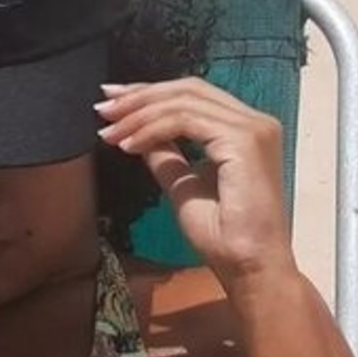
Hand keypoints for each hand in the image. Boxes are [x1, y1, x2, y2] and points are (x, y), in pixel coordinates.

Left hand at [95, 78, 295, 287]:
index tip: (112, 102)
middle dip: (140, 96)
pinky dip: (152, 128)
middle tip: (103, 108)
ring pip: (184, 102)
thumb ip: (166, 155)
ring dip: (139, 114)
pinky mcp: (243, 140)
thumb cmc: (224, 237)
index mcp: (244, 130)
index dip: (150, 93)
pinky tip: (129, 144)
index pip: (193, 96)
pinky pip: (186, 121)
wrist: (249, 267)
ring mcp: (252, 129)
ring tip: (110, 132)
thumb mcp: (183, 186)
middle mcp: (255, 122)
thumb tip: (138, 135)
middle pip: (188, 89)